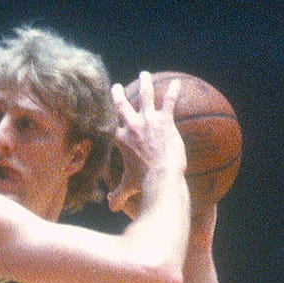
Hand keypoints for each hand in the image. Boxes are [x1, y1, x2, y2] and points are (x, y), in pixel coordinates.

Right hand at [108, 71, 186, 215]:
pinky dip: (173, 91)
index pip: (111, 125)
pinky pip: (169, 101)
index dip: (108, 119)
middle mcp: (132, 126)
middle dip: (118, 94)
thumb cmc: (143, 183)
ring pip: (145, 96)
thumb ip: (118, 194)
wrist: (160, 176)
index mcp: (120, 139)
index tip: (107, 114)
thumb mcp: (128, 187)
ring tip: (144, 74)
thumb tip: (111, 206)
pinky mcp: (165, 120)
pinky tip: (177, 83)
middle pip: (121, 105)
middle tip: (116, 86)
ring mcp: (148, 120)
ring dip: (144, 83)